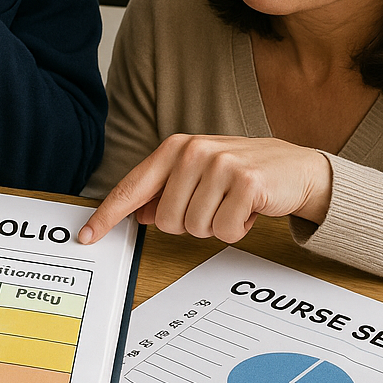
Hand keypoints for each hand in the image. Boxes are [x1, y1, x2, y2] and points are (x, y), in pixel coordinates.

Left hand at [78, 134, 332, 244]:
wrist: (295, 168)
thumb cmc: (241, 172)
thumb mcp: (199, 174)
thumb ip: (165, 191)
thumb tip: (136, 212)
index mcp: (175, 148)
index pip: (132, 186)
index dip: (108, 214)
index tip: (87, 234)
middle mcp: (192, 151)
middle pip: (165, 220)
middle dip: (190, 224)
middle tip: (214, 206)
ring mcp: (219, 165)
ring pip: (195, 228)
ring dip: (216, 226)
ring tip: (232, 205)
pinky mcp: (245, 183)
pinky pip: (225, 231)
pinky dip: (238, 229)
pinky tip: (249, 210)